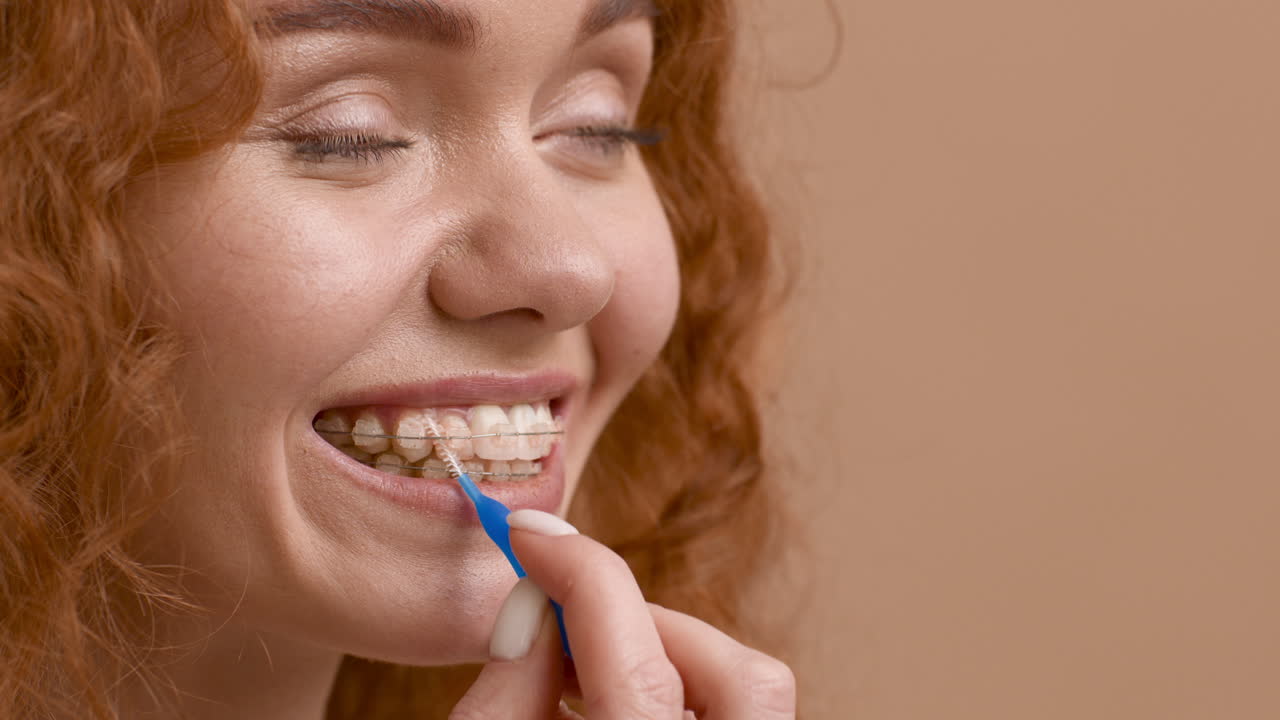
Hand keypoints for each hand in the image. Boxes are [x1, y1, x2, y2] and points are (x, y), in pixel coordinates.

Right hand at [450, 509, 795, 719]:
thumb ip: (508, 690)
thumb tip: (538, 604)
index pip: (635, 652)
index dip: (578, 571)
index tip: (526, 533)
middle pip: (739, 671)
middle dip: (645, 621)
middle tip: (565, 619)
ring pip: (747, 693)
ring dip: (662, 657)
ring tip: (579, 670)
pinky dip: (675, 695)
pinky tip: (607, 701)